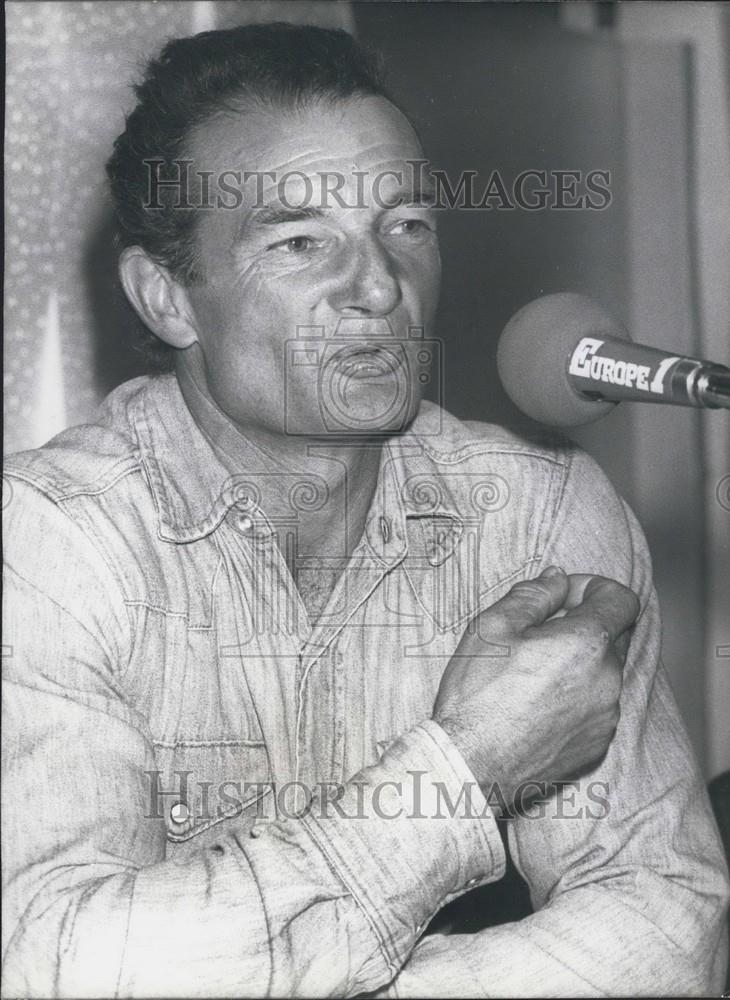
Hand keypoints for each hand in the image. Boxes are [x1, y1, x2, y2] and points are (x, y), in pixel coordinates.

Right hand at [433, 567, 639, 810]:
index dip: (593, 588)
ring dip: (577, 663)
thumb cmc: (477, 695)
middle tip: (536, 633)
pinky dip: (574, 697)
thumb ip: (534, 595)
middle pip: (613, 635)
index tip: (563, 596)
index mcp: (588, 644)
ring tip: (530, 673)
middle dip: (582, 625)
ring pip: (602, 673)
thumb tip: (557, 579)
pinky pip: (595, 707)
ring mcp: (606, 717)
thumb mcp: (493, 626)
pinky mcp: (595, 745)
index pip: (622, 600)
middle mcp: (608, 680)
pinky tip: (535, 704)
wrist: (471, 764)